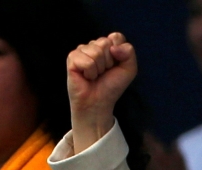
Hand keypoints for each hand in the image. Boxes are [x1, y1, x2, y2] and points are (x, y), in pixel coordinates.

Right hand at [66, 32, 136, 152]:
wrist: (98, 101)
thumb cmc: (111, 86)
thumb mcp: (129, 69)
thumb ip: (129, 53)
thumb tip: (113, 46)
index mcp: (107, 45)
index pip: (116, 36)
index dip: (120, 53)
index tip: (116, 65)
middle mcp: (94, 45)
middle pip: (106, 43)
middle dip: (109, 62)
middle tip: (104, 72)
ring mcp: (82, 50)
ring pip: (96, 52)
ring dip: (99, 68)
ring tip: (95, 75)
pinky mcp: (72, 58)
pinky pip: (87, 61)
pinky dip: (90, 72)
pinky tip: (87, 77)